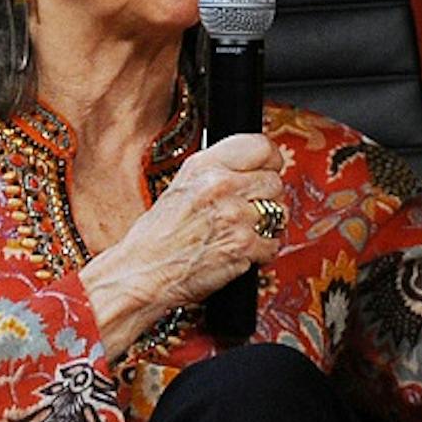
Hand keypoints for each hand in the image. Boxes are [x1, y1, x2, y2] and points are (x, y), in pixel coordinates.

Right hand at [80, 133, 286, 353]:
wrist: (143, 274)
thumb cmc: (157, 237)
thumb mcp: (180, 187)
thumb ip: (216, 173)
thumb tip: (254, 168)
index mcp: (204, 166)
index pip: (261, 147)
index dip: (271, 161)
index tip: (270, 169)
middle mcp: (221, 185)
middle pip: (274, 181)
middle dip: (266, 198)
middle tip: (248, 212)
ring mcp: (235, 215)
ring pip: (279, 212)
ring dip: (267, 225)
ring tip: (241, 233)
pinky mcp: (244, 245)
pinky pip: (273, 243)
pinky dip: (262, 252)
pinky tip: (240, 252)